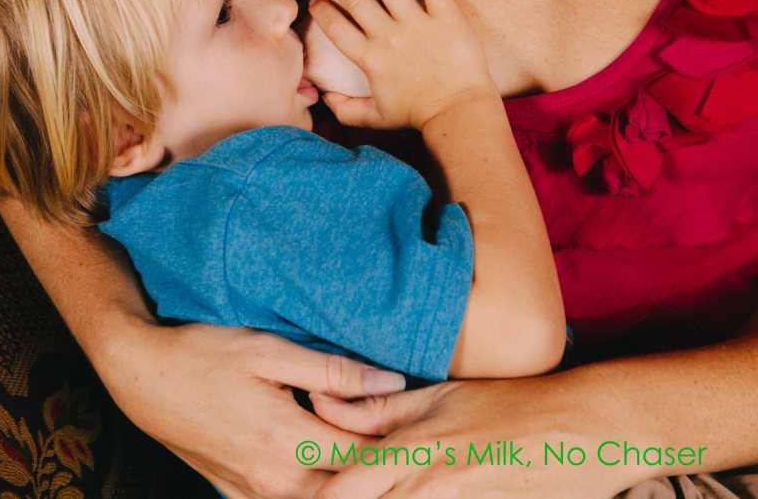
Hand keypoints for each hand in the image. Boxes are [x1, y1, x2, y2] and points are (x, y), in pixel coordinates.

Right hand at [99, 321, 406, 497]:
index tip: (424, 425)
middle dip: (382, 468)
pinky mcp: (237, 492)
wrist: (141, 376)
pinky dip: (315, 489)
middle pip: (349, 487)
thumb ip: (333, 372)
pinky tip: (325, 466)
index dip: (401, 442)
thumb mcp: (268, 350)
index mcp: (288, 440)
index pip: (367, 456)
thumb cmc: (202, 355)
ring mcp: (254, 491)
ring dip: (350, 480)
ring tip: (371, 449)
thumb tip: (390, 383)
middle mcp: (274, 478)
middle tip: (408, 439)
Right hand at [308, 0, 494, 130]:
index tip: (315, 0)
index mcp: (369, 58)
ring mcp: (417, 23)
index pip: (336, 28)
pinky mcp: (445, 16)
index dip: (322, 11)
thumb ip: (346, 110)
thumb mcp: (375, 118)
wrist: (457, 111)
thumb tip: (325, 99)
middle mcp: (388, 36)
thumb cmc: (417, 114)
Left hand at [309, 371, 643, 498]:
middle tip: (316, 497)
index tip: (295, 494)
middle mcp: (431, 488)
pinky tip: (419, 495)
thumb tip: (319, 404)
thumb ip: (376, 408)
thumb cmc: (512, 404)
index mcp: (414, 450)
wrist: (590, 427)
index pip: (342, 491)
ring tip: (386, 490)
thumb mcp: (440, 396)